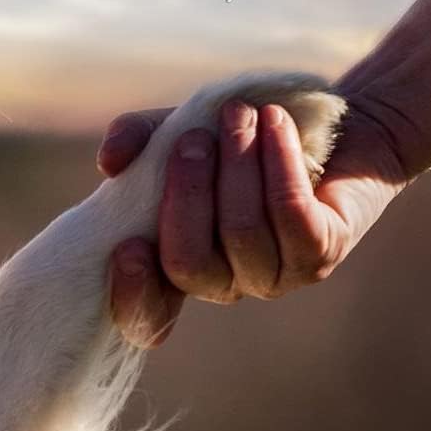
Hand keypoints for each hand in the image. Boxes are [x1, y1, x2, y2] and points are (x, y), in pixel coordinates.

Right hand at [104, 93, 407, 339]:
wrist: (319, 123)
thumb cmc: (234, 137)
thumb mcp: (175, 130)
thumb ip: (136, 139)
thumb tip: (110, 161)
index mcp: (179, 266)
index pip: (147, 317)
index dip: (134, 297)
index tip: (127, 249)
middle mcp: (225, 283)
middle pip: (189, 264)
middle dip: (186, 195)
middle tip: (193, 139)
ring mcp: (274, 276)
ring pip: (241, 231)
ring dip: (236, 163)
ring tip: (239, 112)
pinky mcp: (320, 253)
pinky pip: (289, 212)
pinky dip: (277, 161)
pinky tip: (274, 122)